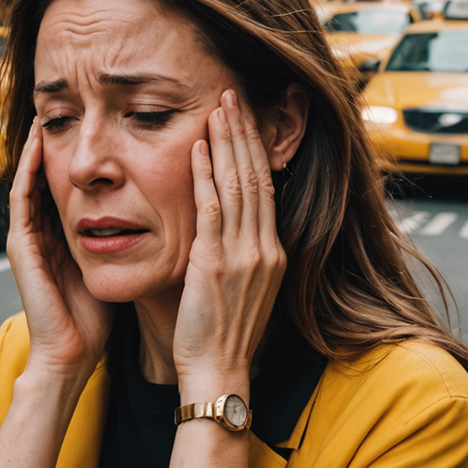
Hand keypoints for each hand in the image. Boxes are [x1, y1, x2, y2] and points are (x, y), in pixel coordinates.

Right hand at [7, 119, 113, 379]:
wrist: (73, 353)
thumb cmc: (96, 315)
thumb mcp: (116, 262)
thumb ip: (127, 235)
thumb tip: (162, 209)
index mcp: (65, 232)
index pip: (72, 181)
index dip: (82, 150)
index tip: (100, 120)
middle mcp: (43, 229)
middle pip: (47, 172)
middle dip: (58, 140)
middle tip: (68, 103)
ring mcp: (28, 236)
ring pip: (30, 176)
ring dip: (37, 143)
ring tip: (47, 110)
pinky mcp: (20, 244)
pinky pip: (21, 196)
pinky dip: (27, 167)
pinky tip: (37, 142)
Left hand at [173, 90, 285, 390]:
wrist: (219, 372)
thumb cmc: (224, 334)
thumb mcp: (246, 287)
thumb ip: (243, 252)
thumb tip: (233, 222)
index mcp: (273, 252)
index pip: (265, 186)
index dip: (255, 149)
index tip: (245, 118)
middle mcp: (264, 248)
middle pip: (255, 176)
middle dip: (243, 133)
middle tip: (232, 96)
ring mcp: (243, 255)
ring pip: (237, 185)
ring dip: (226, 143)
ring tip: (218, 108)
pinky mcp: (215, 264)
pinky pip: (211, 210)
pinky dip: (204, 176)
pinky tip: (195, 149)